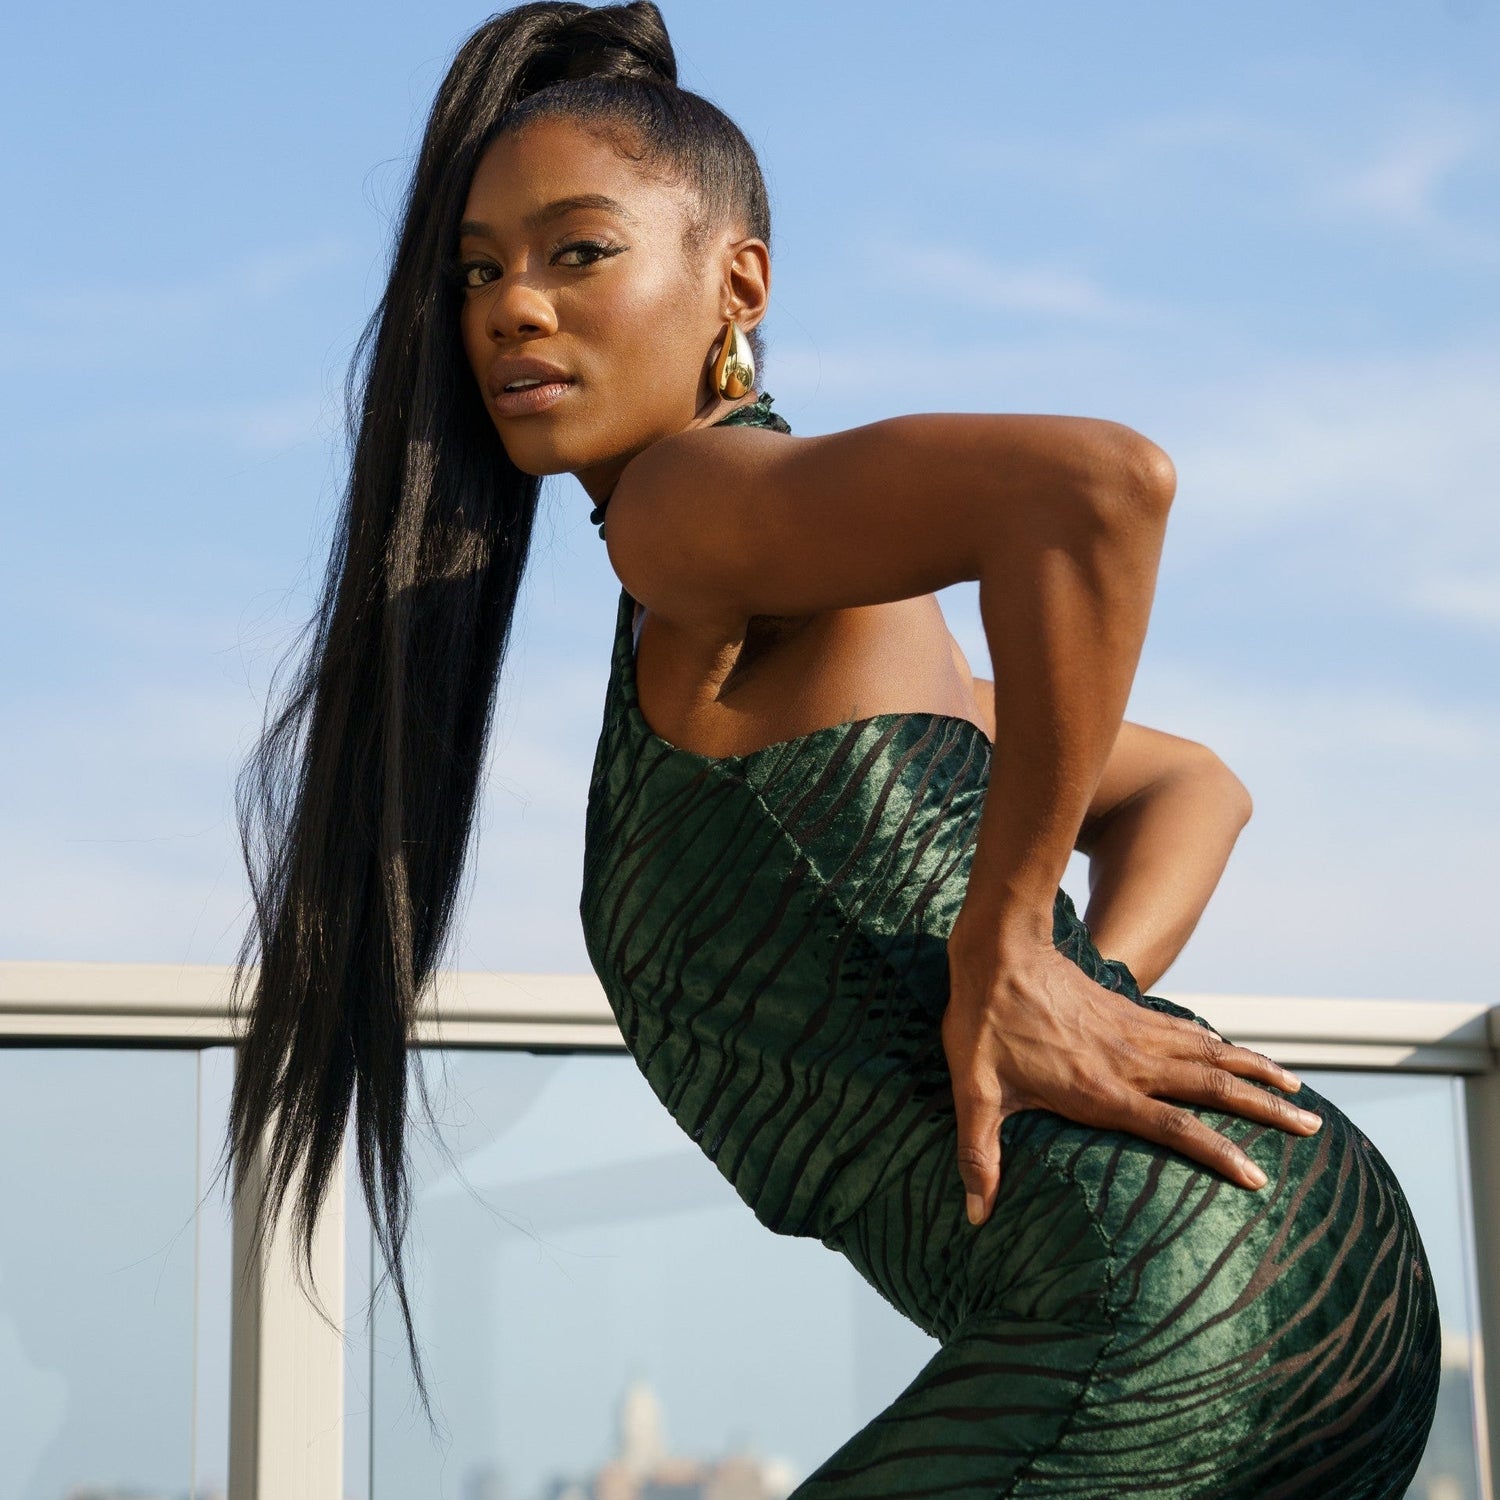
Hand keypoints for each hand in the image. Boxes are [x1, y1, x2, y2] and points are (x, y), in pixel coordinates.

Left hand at [941, 935, 1322, 1225]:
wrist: (999, 947)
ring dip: (1256, 1070)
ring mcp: (1133, 1031)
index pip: (1174, 1128)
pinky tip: (1236, 1051)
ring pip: (1210, 1051)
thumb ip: (979, 1154)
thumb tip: (975, 1216)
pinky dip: (1221, 1042)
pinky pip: (1187, 1029)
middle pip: (1212, 1086)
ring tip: (1297, 1090)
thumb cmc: (984, 1021)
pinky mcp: (1127, 1009)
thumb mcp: (974, 1091)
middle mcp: (1129, 1061)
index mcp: (1100, 1089)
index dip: (1219, 1153)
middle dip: (1265, 1109)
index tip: (1259, 1179)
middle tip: (1311, 1127)